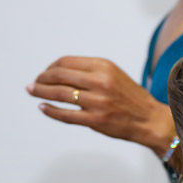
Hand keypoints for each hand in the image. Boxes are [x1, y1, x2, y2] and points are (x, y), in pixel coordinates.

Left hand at [28, 56, 174, 154]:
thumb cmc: (131, 98)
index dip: (50, 67)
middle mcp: (100, 82)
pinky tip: (43, 107)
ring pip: (59, 94)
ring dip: (41, 92)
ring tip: (32, 91)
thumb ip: (90, 71)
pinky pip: (66, 115)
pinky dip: (51, 111)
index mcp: (104, 67)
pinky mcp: (96, 120)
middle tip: (34, 83)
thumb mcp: (113, 75)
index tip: (45, 73)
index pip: (66, 62)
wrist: (150, 120)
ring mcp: (98, 102)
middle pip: (59, 76)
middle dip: (41, 79)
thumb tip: (58, 72)